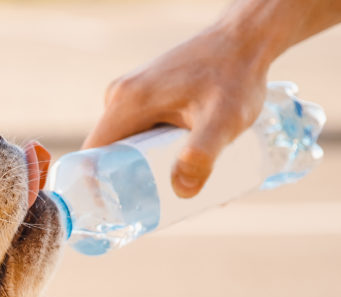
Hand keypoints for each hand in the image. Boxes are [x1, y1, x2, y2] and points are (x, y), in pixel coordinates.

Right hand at [83, 23, 269, 197]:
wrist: (248, 39)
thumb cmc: (236, 76)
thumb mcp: (224, 120)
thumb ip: (202, 155)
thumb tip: (182, 193)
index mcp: (126, 103)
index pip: (92, 156)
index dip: (96, 189)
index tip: (114, 214)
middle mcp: (120, 96)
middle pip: (109, 153)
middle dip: (128, 183)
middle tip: (155, 209)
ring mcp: (131, 92)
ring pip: (125, 141)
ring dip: (142, 167)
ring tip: (173, 187)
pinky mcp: (145, 91)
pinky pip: (137, 128)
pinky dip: (150, 149)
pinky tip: (176, 160)